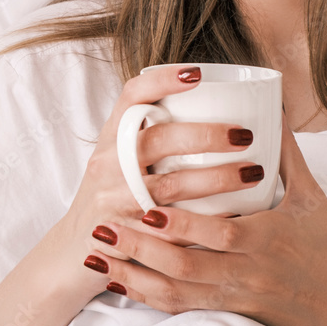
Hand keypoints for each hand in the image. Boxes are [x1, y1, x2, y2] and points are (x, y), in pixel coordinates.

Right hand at [55, 65, 263, 298]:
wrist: (73, 252)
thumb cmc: (110, 197)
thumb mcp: (119, 160)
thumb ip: (154, 137)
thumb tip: (216, 107)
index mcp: (111, 137)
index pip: (131, 96)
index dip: (162, 81)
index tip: (198, 73)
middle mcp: (107, 163)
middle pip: (157, 139)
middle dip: (205, 134)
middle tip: (244, 135)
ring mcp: (113, 200)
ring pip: (170, 186)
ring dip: (216, 179)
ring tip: (253, 172)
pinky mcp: (124, 235)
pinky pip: (172, 229)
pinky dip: (207, 222)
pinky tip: (237, 216)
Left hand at [82, 112, 326, 325]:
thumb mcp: (314, 198)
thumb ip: (287, 153)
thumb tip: (271, 105)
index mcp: (267, 240)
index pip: (219, 234)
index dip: (181, 224)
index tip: (147, 206)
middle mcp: (246, 272)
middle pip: (184, 266)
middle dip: (139, 248)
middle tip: (102, 226)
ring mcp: (235, 295)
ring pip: (175, 291)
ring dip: (133, 273)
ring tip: (98, 254)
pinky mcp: (230, 309)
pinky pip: (181, 307)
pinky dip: (147, 295)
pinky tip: (120, 281)